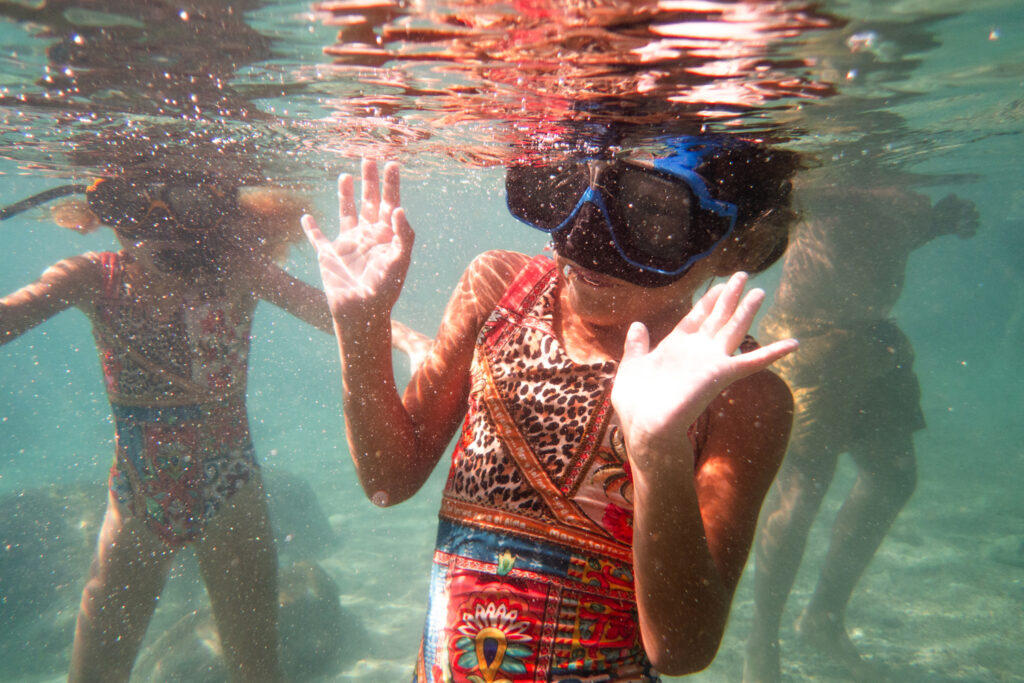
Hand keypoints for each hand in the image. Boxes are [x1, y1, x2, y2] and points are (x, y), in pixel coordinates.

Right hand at [302, 159, 413, 323]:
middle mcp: (367, 236)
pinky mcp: (329, 255)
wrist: (362, 313)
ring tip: (346, 176)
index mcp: (386, 236)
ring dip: (345, 195)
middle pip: (368, 202)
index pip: (389, 203)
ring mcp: (348, 244)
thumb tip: (398, 209)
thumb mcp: (399, 262)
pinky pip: (317, 239)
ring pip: (346, 213)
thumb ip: (403, 236)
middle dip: (369, 181)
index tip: (391, 163)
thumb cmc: (384, 289)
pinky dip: (310, 229)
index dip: (391, 184)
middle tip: (369, 159)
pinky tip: (306, 217)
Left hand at [610, 272, 797, 470]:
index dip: (706, 301)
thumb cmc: (635, 404)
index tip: (717, 285)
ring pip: (733, 329)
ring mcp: (710, 361)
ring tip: (760, 292)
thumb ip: (637, 346)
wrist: (645, 426)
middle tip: (741, 274)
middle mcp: (696, 351)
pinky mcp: (721, 374)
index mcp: (675, 347)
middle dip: (729, 296)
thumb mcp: (632, 367)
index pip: (695, 318)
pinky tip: (793, 343)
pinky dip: (773, 353)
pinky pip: (752, 361)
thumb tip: (638, 324)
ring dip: (746, 310)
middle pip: (716, 317)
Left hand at [933, 193, 979, 238]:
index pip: (972, 205)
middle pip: (977, 214)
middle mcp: (970, 213)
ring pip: (977, 224)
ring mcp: (969, 222)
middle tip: (960, 220)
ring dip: (969, 226)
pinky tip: (958, 234)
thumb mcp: (942, 203)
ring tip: (959, 227)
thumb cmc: (940, 210)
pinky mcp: (967, 231)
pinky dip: (967, 234)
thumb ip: (948, 199)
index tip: (961, 211)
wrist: (936, 222)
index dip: (968, 208)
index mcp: (965, 205)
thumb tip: (954, 195)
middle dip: (970, 217)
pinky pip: (973, 233)